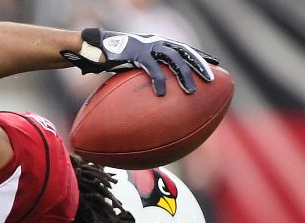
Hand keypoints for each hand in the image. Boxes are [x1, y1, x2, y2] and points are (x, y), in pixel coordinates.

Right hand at [61, 28, 217, 95]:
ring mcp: (146, 45)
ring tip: (191, 92)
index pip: (184, 48)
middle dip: (200, 65)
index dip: (200, 56)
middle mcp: (155, 42)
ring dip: (184, 74)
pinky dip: (158, 81)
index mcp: (156, 43)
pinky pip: (151, 68)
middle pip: (184, 51)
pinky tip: (162, 94)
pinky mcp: (135, 52)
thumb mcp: (128, 67)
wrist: (89, 48)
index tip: (216, 65)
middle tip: (211, 81)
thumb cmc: (108, 61)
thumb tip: (147, 99)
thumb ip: (140, 77)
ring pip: (173, 58)